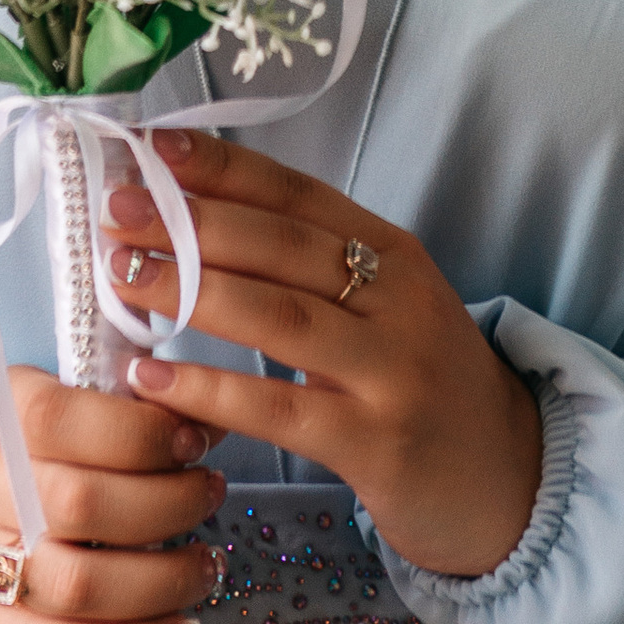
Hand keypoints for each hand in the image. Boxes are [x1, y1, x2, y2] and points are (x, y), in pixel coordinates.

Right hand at [0, 366, 225, 623]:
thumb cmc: (30, 462)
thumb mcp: (65, 413)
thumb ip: (133, 411)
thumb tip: (213, 418)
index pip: (59, 417)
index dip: (139, 431)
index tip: (194, 443)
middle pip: (78, 503)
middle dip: (168, 503)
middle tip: (209, 495)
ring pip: (76, 585)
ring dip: (162, 580)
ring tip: (204, 566)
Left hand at [100, 135, 543, 581]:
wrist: (508, 477)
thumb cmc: (421, 383)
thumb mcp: (385, 307)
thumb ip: (312, 271)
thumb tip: (196, 227)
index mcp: (394, 253)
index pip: (298, 193)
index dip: (224, 167)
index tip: (152, 146)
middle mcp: (397, 299)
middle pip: (282, 245)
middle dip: (192, 222)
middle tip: (115, 209)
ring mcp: (391, 371)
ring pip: (279, 317)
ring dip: (190, 292)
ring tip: (120, 277)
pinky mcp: (378, 442)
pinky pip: (281, 409)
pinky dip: (211, 390)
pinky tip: (152, 378)